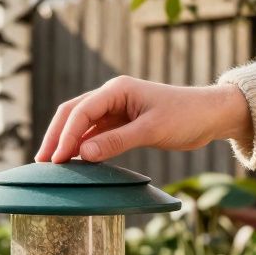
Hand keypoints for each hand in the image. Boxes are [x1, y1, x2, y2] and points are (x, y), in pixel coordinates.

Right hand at [35, 76, 252, 162]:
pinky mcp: (121, 122)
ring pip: (81, 124)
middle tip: (43, 162)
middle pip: (72, 114)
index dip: (65, 135)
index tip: (56, 159)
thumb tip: (83, 154)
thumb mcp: (151, 130)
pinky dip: (83, 147)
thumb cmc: (186, 116)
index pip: (81, 111)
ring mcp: (115, 109)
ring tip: (53, 165)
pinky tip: (76, 162)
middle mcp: (112, 96)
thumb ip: (116, 141)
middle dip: (56, 136)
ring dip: (67, 142)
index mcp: (117, 90)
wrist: (212, 115)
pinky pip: (95, 134)